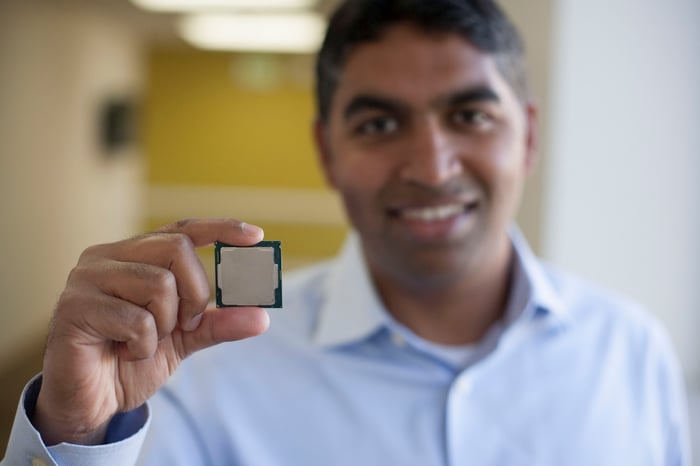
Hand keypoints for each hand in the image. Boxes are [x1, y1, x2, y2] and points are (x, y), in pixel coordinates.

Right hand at [33, 218, 269, 445]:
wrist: (92, 402)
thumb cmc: (132, 360)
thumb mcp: (185, 339)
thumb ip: (217, 323)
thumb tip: (261, 316)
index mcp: (134, 255)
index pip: (182, 230)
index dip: (220, 229)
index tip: (256, 237)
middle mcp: (108, 256)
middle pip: (177, 250)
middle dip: (196, 293)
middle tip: (185, 325)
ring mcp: (87, 278)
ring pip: (158, 284)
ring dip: (165, 325)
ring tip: (144, 342)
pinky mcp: (74, 307)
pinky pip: (135, 319)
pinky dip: (143, 345)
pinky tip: (125, 352)